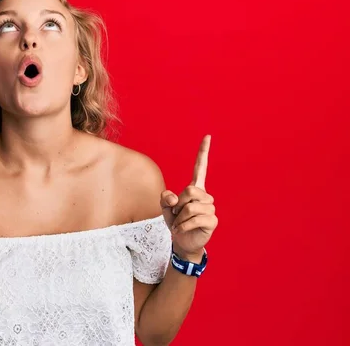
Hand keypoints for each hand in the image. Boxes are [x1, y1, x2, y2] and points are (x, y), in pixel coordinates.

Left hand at [160, 135, 217, 259]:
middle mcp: (205, 196)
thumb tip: (176, 199)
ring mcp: (210, 208)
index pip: (200, 167)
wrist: (182, 242)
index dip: (203, 152)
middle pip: (190, 190)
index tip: (207, 136)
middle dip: (178, 204)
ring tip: (180, 223)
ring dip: (179, 218)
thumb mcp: (165, 208)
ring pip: (190, 207)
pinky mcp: (212, 221)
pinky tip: (182, 230)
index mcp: (195, 188)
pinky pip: (194, 219)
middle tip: (176, 214)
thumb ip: (165, 198)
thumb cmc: (176, 222)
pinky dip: (183, 226)